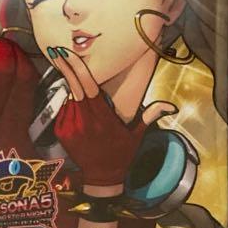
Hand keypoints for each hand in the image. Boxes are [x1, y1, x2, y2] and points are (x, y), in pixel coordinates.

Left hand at [43, 45, 176, 187]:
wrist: (102, 178)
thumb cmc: (121, 154)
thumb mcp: (137, 136)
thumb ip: (149, 116)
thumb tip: (169, 106)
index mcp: (103, 119)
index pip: (89, 89)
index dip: (80, 71)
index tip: (71, 54)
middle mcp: (85, 122)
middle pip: (73, 88)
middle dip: (66, 67)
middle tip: (57, 49)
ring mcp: (71, 128)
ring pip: (68, 99)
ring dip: (70, 87)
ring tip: (68, 72)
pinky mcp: (61, 133)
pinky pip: (62, 111)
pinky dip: (67, 105)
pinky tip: (74, 104)